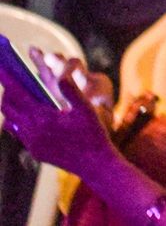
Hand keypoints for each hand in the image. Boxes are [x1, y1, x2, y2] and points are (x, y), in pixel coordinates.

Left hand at [0, 49, 117, 179]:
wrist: (94, 164)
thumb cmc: (93, 134)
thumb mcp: (86, 109)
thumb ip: (72, 91)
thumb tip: (61, 75)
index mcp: (43, 118)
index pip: (18, 93)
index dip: (8, 78)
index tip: (1, 66)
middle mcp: (32, 131)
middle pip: (9, 106)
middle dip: (8, 90)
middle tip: (10, 76)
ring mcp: (31, 142)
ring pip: (10, 120)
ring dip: (11, 105)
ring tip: (17, 92)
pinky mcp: (34, 150)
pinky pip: (18, 132)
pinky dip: (17, 119)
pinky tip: (25, 113)